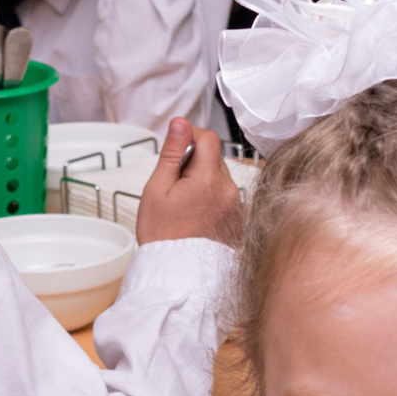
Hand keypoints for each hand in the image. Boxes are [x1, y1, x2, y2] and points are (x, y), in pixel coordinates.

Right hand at [134, 118, 241, 246]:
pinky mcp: (239, 218)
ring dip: (203, 180)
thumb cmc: (162, 234)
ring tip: (185, 204)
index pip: (209, 137)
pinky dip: (212, 197)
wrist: (176, 272)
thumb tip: (180, 123)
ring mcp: (237, 206)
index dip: (190, 137)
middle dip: (195, 162)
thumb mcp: (157, 188)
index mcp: (208, 180)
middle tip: (175, 186)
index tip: (176, 153)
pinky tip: (196, 215)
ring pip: (220, 176)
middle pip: (215, 157)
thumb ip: (171, 153)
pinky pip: (226, 195)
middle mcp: (230, 191)